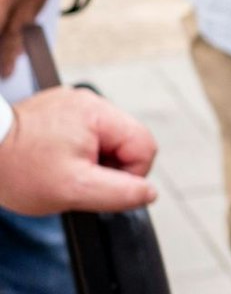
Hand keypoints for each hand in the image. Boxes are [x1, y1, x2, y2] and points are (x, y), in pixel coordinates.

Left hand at [0, 87, 157, 215]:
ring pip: (106, 139)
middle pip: (126, 141)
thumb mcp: (74, 189)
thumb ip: (121, 193)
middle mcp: (87, 101)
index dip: (130, 175)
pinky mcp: (58, 109)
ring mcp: (72, 102)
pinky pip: (85, 133)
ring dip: (91, 160)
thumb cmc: (17, 168)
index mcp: (98, 113)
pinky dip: (75, 151)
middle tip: (76, 179)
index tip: (99, 185)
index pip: (144, 146)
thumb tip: (149, 192)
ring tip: (62, 169)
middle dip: (107, 167)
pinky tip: (54, 159)